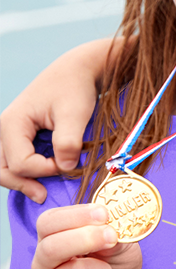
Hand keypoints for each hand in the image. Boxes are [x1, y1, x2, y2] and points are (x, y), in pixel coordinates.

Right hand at [2, 40, 110, 202]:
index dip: (44, 170)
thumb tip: (64, 168)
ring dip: (21, 181)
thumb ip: (68, 142)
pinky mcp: (17, 136)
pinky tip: (41, 179)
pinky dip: (24, 172)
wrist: (75, 72)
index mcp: (12, 122)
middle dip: (22, 184)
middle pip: (2, 168)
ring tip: (40, 193)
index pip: (20, 162)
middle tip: (43, 196)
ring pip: (3, 167)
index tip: (69, 164)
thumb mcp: (76, 113)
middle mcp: (3, 129)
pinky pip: (13, 160)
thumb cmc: (75, 89)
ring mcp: (8, 133)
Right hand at [31, 203, 141, 268]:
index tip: (104, 214)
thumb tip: (109, 231)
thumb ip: (114, 234)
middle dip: (87, 239)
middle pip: (51, 248)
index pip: (48, 222)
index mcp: (52, 240)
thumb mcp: (121, 243)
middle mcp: (43, 265)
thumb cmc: (115, 266)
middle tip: (112, 237)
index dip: (76, 216)